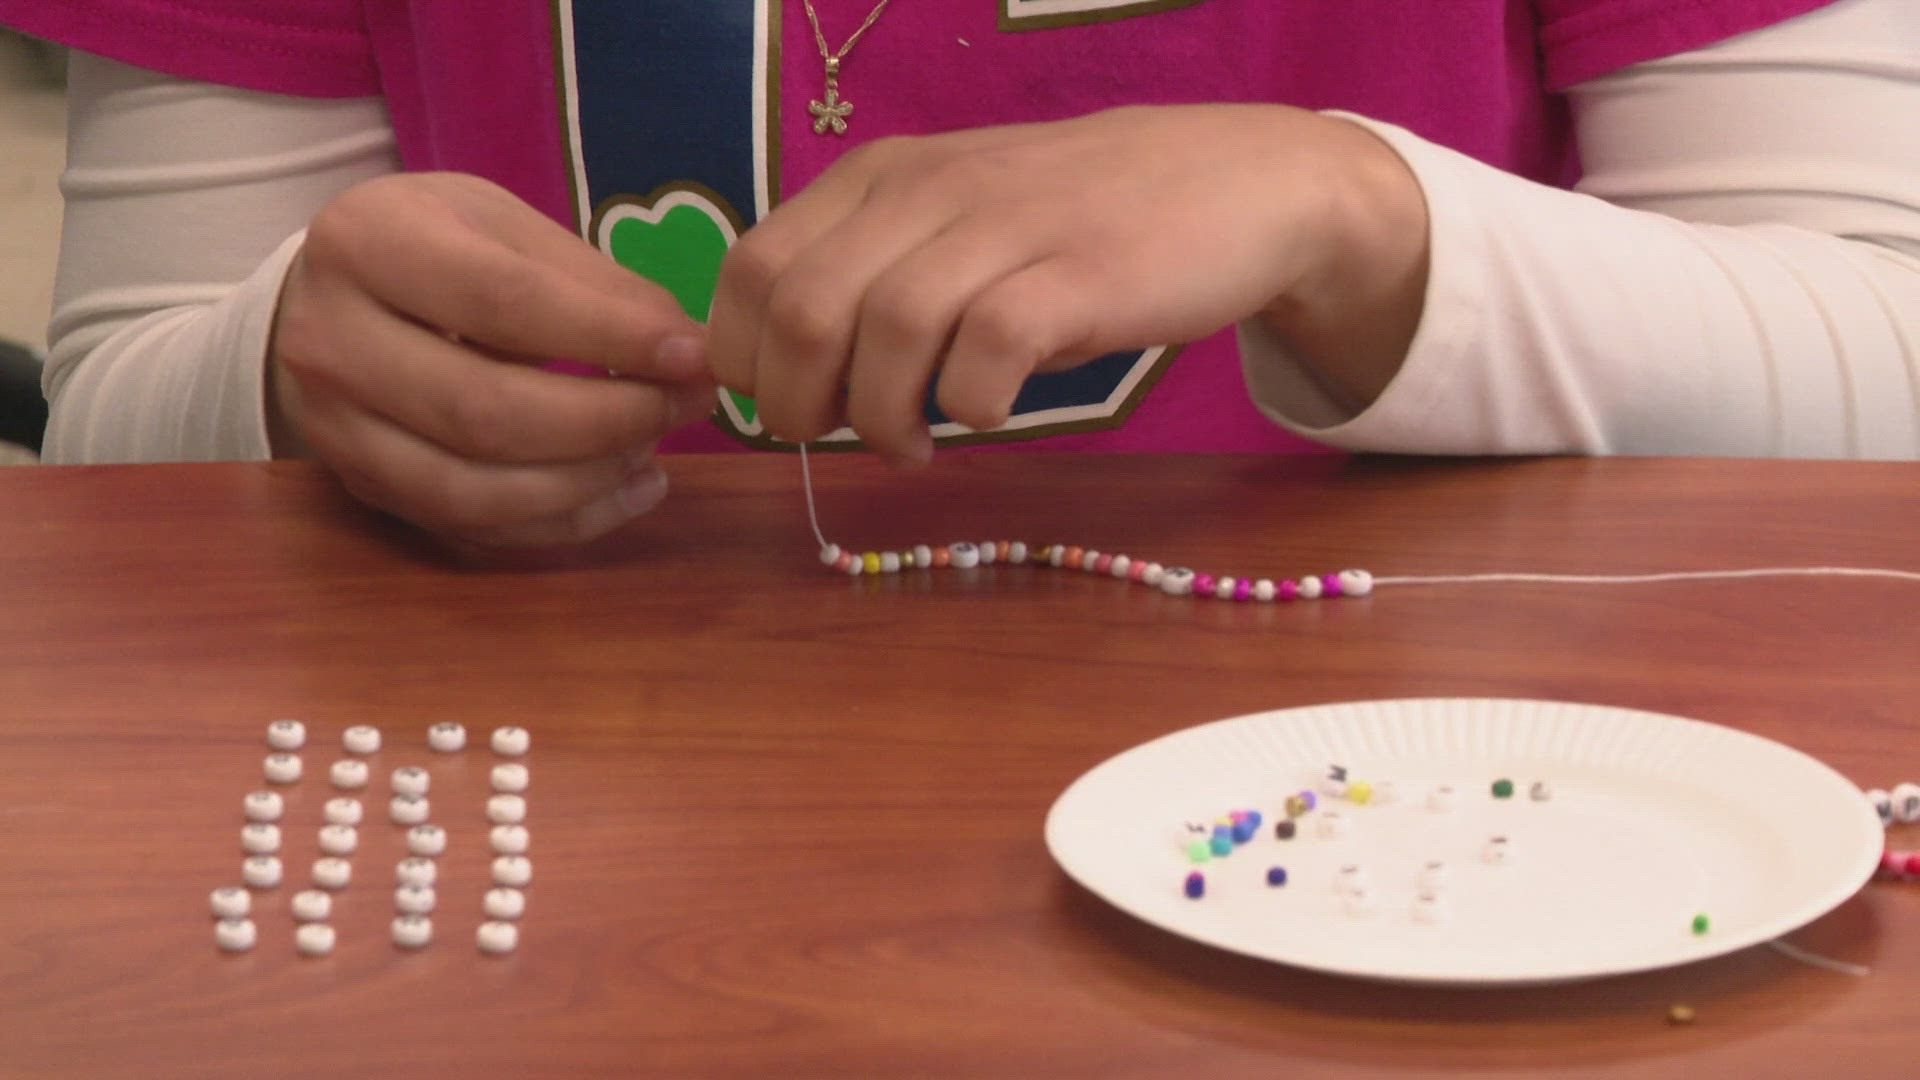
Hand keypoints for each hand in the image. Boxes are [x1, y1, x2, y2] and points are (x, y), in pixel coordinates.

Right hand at [269, 173, 714, 548]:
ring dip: (589, 479)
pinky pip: (475, 527)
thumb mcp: (501, 224)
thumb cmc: (435, 248)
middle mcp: (329, 341)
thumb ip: (591, 280)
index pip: (502, 302)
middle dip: (609, 418)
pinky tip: (629, 488)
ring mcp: (337, 429)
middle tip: (686, 403)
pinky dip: (567, 520)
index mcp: (366, 243)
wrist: (326, 299)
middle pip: (486, 409)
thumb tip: (683, 347)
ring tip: (656, 447)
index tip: (691, 353)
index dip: (607, 336)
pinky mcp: (365, 490)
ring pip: (476, 488)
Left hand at [706, 105, 1427, 463]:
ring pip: (884, 335)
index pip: (753, 270)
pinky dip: (969, 405)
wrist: (1233, 184)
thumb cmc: (1073, 220)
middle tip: (840, 435)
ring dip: (881, 418)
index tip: (789, 403)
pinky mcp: (1078, 275)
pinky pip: (985, 352)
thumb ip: (868, 273)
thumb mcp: (951, 221)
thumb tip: (782, 372)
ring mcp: (1005, 228)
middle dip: (800, 404)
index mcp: (880, 177)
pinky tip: (988, 413)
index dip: (747, 359)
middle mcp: (928, 191)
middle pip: (803, 312)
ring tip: (912, 443)